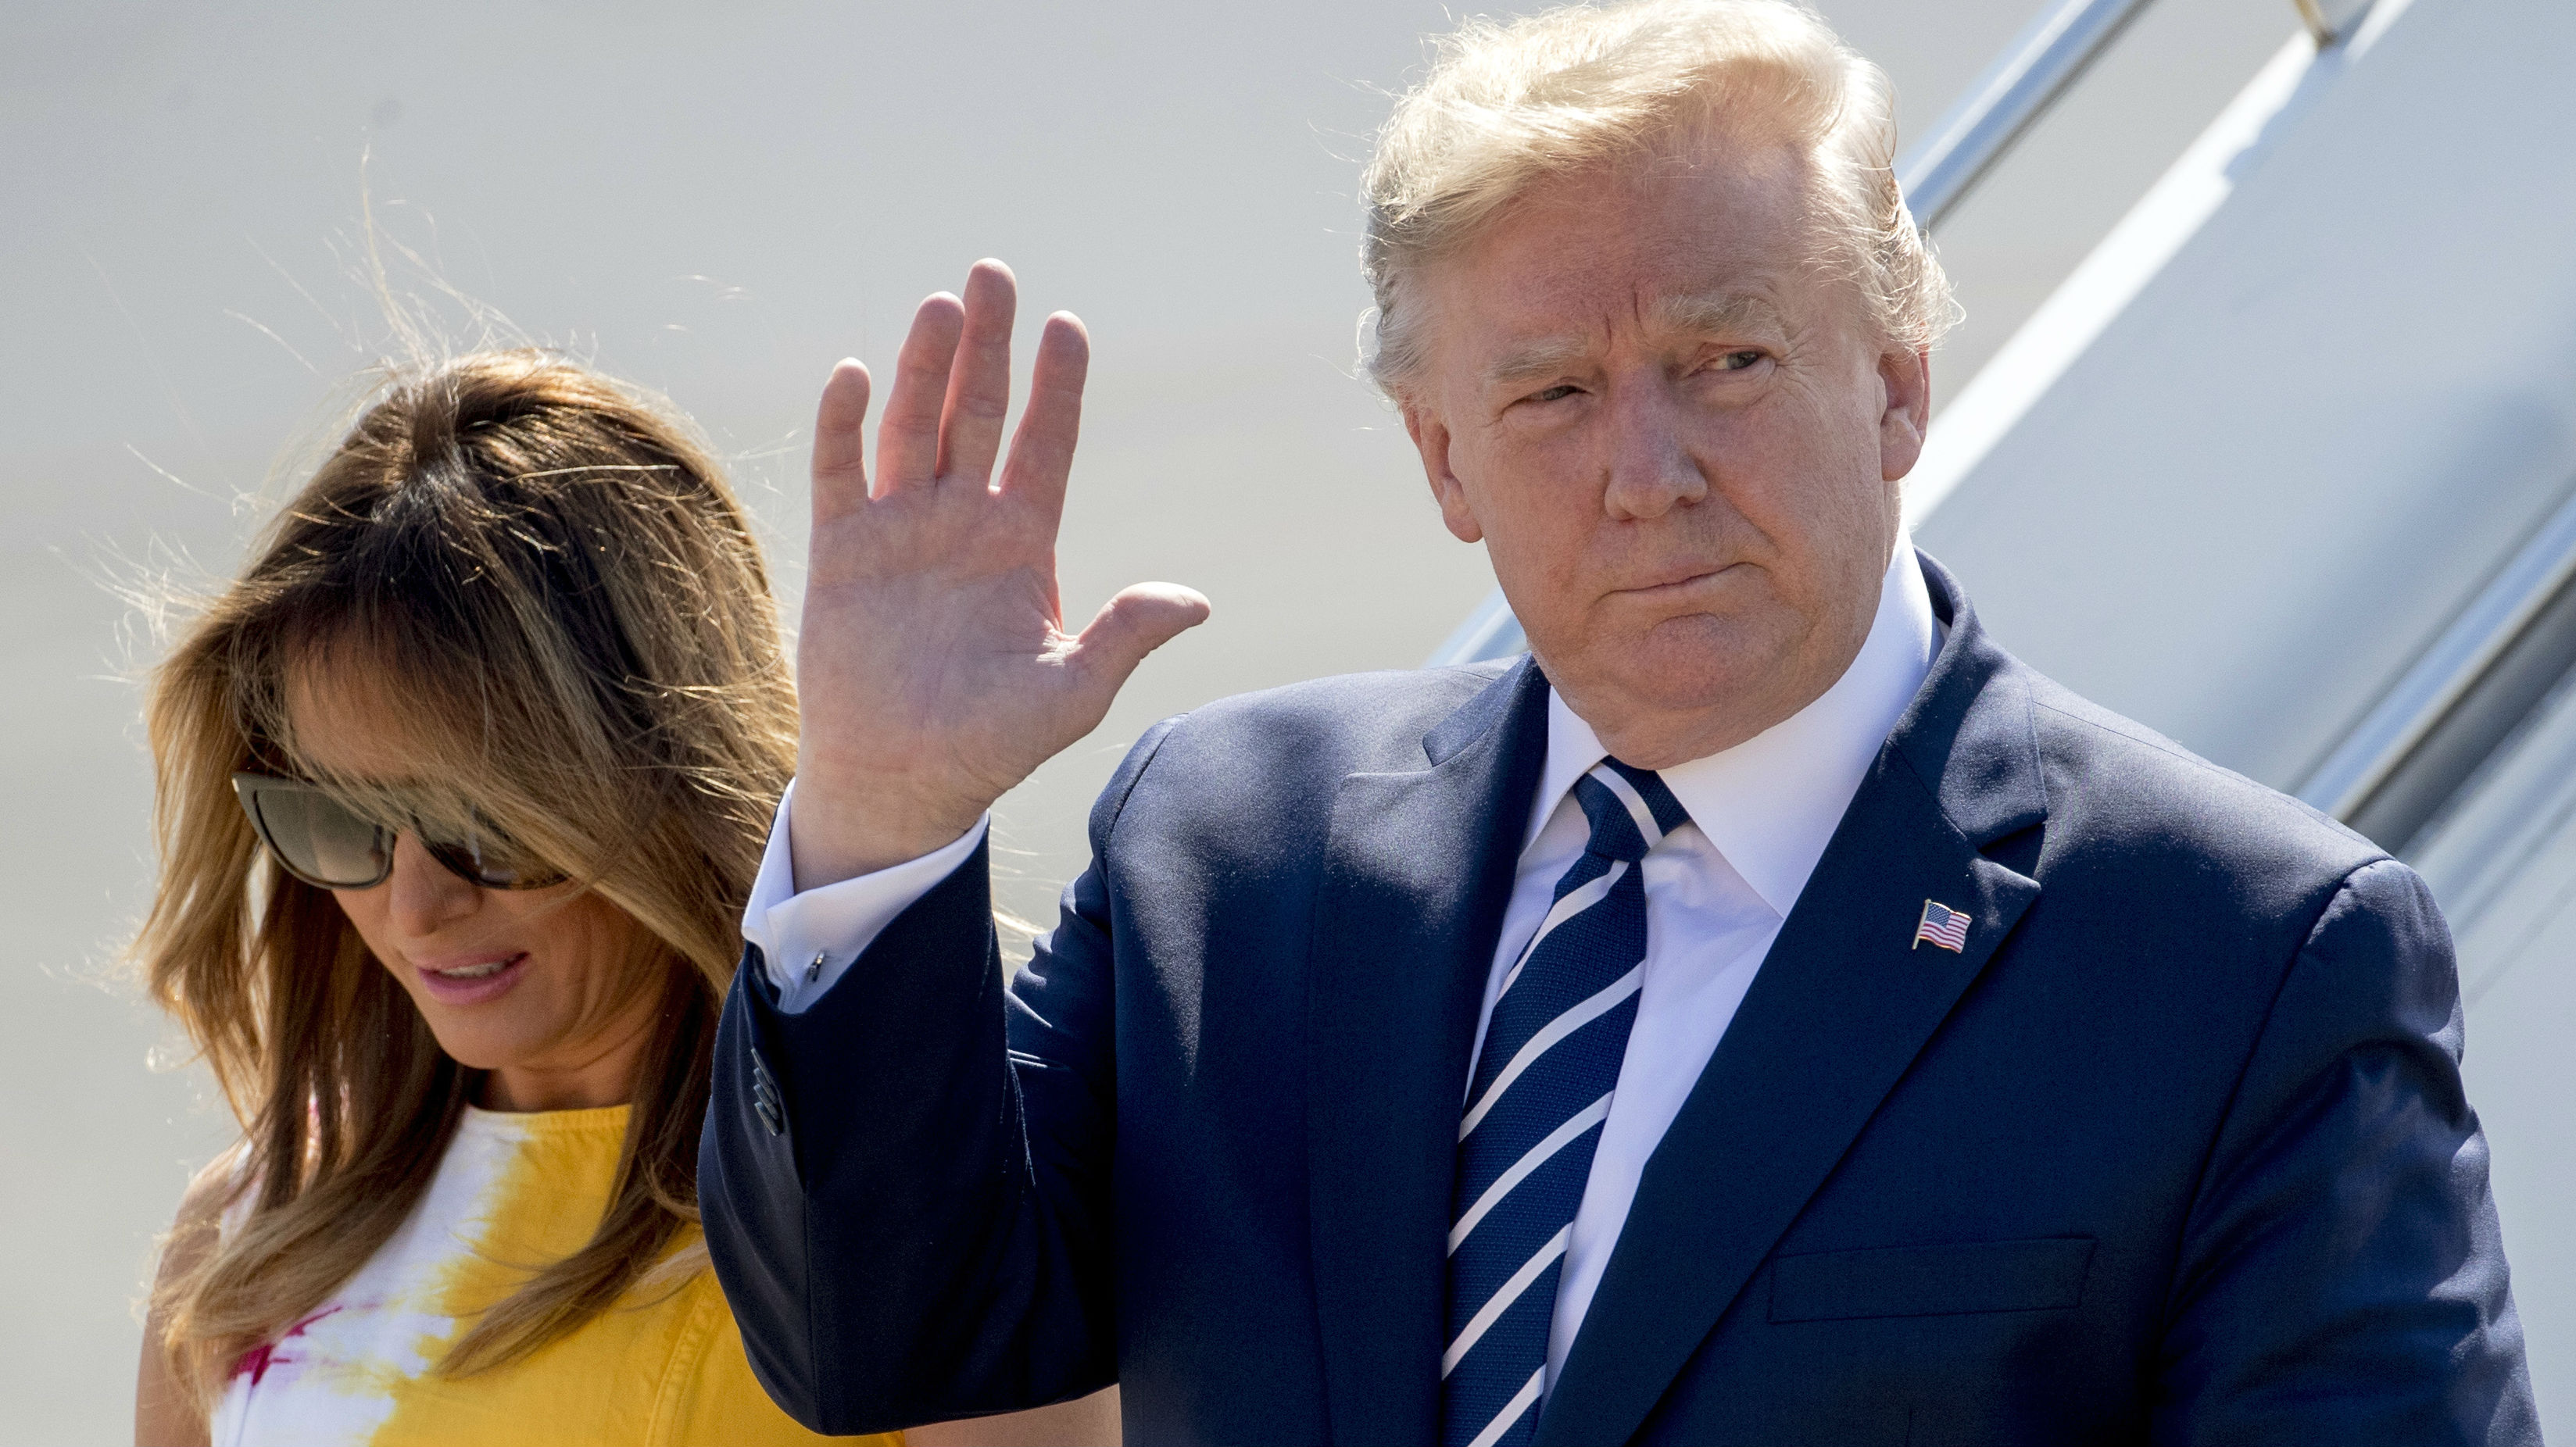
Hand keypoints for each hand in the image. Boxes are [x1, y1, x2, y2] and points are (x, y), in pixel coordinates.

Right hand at [788, 261, 1208, 887]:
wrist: (903, 782)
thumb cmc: (991, 744)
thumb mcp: (1071, 694)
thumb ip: (1124, 638)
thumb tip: (1196, 602)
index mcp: (1022, 544)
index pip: (1045, 445)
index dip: (1057, 387)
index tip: (1068, 327)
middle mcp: (962, 521)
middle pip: (978, 415)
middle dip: (987, 347)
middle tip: (993, 273)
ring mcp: (900, 530)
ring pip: (912, 428)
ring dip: (923, 369)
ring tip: (938, 306)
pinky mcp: (842, 551)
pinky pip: (840, 474)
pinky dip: (842, 426)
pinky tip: (852, 374)